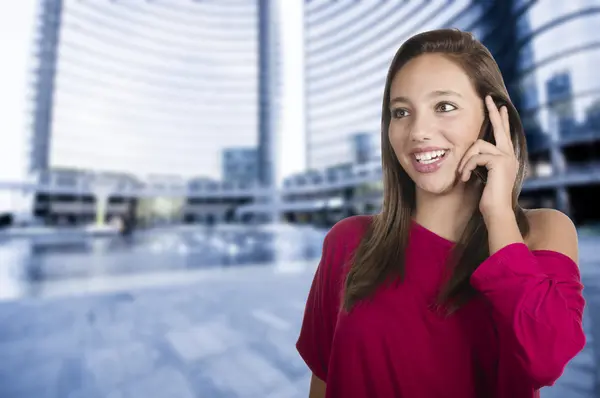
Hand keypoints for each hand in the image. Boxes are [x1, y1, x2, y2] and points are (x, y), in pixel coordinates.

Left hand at [457, 95, 517, 217]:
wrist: (496, 212)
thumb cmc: (487, 199)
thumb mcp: (483, 177)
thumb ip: (481, 163)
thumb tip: (470, 154)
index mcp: (506, 157)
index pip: (503, 134)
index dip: (501, 119)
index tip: (498, 106)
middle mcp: (509, 155)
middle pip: (499, 128)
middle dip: (492, 113)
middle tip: (488, 98)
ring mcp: (506, 157)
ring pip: (478, 145)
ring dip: (466, 160)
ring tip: (463, 175)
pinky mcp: (499, 162)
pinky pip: (476, 156)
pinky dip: (467, 166)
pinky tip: (466, 178)